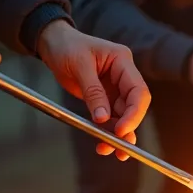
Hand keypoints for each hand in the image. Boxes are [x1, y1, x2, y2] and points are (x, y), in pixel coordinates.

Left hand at [37, 21, 150, 160]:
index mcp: (123, 62)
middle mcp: (122, 76)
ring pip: (122, 116)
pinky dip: (106, 131)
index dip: (134, 113)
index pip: (138, 91)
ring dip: (116, 134)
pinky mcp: (103, 98)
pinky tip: (102, 143)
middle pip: (134, 106)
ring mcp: (114, 88)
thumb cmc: (67, 46)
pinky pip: (109, 117)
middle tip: (117, 145)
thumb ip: (93, 92)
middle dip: (127, 127)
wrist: (53, 44)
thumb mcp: (79, 66)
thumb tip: (103, 117)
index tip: (121, 130)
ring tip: (107, 149)